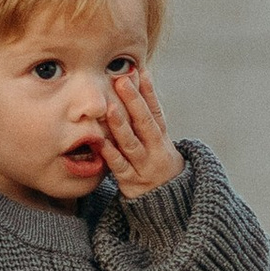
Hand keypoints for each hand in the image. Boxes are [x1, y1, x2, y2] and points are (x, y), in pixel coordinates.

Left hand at [102, 65, 183, 201]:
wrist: (169, 199)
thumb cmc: (155, 159)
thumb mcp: (156, 139)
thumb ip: (145, 114)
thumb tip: (135, 78)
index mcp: (161, 136)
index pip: (155, 110)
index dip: (148, 91)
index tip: (139, 71)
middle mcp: (155, 148)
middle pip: (145, 122)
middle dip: (134, 101)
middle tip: (122, 80)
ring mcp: (143, 165)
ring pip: (132, 143)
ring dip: (121, 125)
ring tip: (111, 108)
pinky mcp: (131, 181)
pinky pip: (120, 167)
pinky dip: (111, 154)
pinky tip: (101, 142)